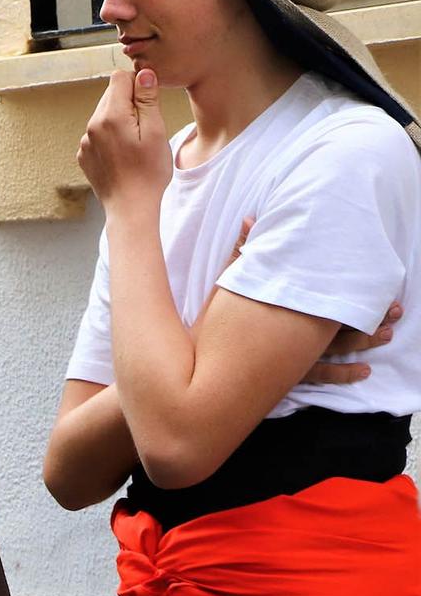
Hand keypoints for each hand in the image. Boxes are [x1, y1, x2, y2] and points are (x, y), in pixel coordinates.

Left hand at [77, 66, 171, 211]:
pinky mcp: (84, 155)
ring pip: (104, 115)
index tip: (150, 104)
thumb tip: (143, 73)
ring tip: (135, 144)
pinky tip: (124, 155)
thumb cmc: (149, 172)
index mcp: (109, 116)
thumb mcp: (156, 131)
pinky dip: (111, 138)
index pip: (119, 78)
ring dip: (120, 120)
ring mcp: (85, 142)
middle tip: (146, 127)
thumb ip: (147, 99)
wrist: (130, 208)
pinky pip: (98, 135)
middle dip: (129, 103)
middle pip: (110, 95)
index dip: (138, 85)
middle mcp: (91, 126)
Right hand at [208, 215, 400, 384]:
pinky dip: (345, 373)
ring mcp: (295, 358)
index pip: (329, 297)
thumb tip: (250, 218)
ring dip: (365, 341)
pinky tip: (364, 372)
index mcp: (287, 309)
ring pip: (338, 348)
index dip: (358, 291)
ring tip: (387, 334)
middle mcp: (297, 334)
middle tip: (396, 310)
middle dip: (372, 316)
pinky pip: (322, 375)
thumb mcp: (225, 286)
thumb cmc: (210, 327)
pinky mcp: (288, 376)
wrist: (198, 369)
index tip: (379, 285)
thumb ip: (241, 253)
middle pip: (342, 322)